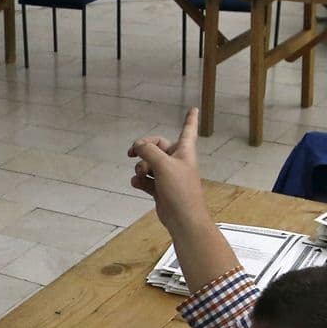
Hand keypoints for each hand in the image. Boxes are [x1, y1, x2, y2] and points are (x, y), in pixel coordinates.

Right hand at [127, 108, 207, 226]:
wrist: (182, 218)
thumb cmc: (180, 190)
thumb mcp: (163, 165)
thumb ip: (148, 151)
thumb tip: (138, 146)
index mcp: (184, 150)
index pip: (188, 129)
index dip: (190, 119)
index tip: (194, 109)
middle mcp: (177, 160)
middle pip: (157, 145)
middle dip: (143, 149)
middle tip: (132, 152)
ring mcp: (168, 175)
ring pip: (148, 162)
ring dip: (140, 166)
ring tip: (141, 174)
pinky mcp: (160, 188)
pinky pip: (145, 179)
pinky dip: (139, 180)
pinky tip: (137, 184)